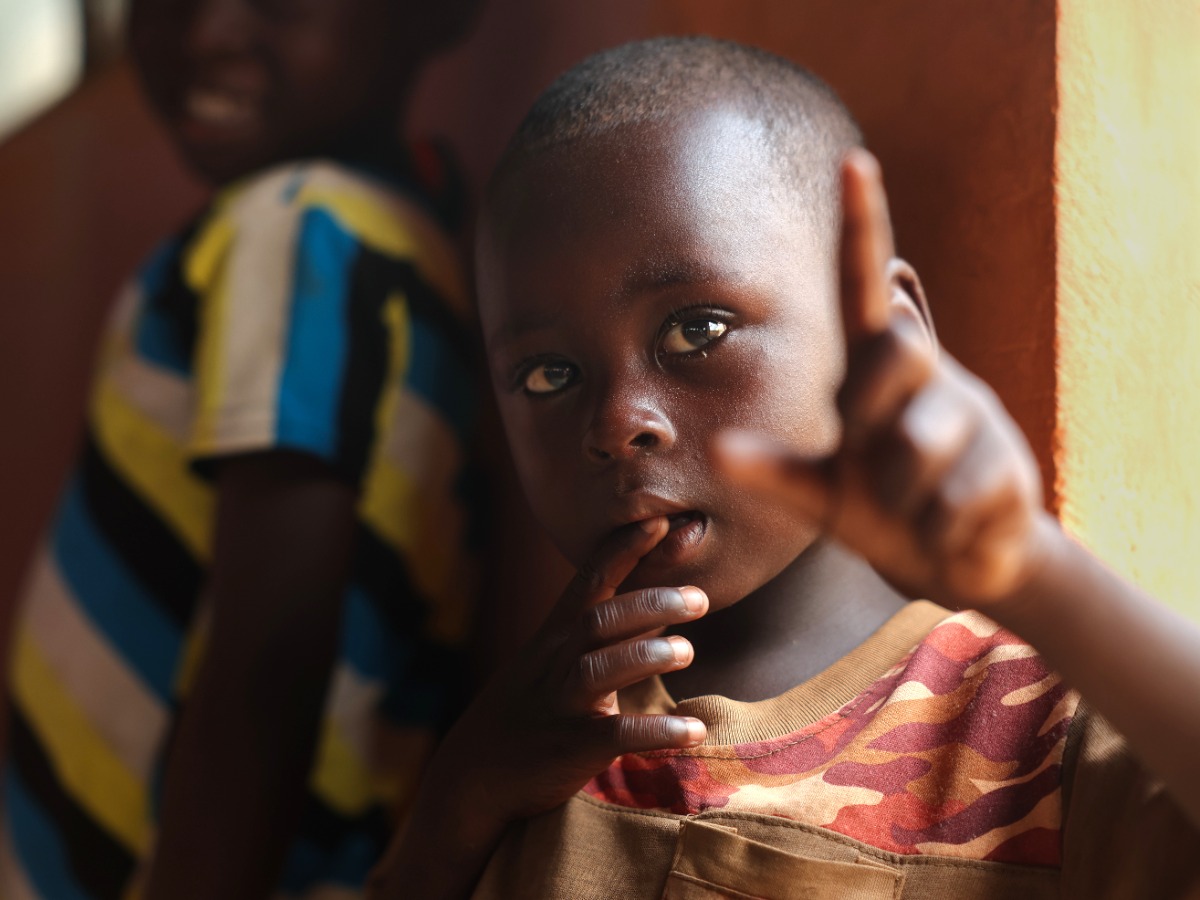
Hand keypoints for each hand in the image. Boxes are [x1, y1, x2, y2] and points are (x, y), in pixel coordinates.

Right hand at [433, 516, 706, 820]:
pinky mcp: (572, 747)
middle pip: (600, 619)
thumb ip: (618, 628)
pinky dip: (655, 732)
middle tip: (701, 598)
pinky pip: (615, 736)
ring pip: (600, 670)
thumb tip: (669, 595)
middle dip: (649, 603)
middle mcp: (558, 661)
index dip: (624, 548)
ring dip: (645, 656)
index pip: (592, 579)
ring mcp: (563, 703)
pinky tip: (693, 730)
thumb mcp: (563, 658)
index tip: (660, 519)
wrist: (476, 773)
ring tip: (687, 652)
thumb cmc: (535, 705)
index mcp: (559, 633)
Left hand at [716, 149, 1049, 609]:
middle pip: (899, 350)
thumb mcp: (823, 496)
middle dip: (874, 415)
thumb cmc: (882, 514)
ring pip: (920, 441)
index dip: (862, 228)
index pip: (865, 290)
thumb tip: (720, 451)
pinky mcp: (1009, 468)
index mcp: (875, 376)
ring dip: (901, 497)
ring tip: (911, 513)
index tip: (853, 160)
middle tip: (871, 470)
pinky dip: (935, 535)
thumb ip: (776, 471)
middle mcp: (928, 378)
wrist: (959, 566)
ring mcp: (974, 417)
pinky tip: (948, 534)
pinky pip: (954, 502)